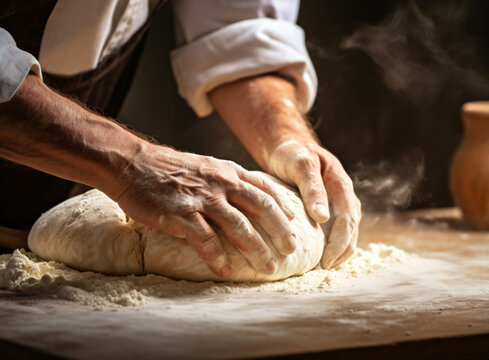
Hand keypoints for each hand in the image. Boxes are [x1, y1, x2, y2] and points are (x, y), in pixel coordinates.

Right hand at [111, 143, 296, 276]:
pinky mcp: (182, 214)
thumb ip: (227, 179)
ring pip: (240, 227)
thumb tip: (246, 196)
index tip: (294, 224)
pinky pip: (206, 240)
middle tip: (291, 251)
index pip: (265, 189)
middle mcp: (222, 184)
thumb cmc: (168, 168)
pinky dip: (217, 257)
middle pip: (261, 209)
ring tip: (267, 267)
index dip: (282, 208)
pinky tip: (225, 270)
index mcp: (229, 172)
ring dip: (257, 249)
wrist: (131, 163)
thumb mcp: (206, 166)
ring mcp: (203, 199)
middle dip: (280, 232)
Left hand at [267, 140, 361, 268]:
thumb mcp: (300, 165)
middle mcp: (346, 194)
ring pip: (350, 231)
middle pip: (353, 229)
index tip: (325, 260)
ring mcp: (341, 201)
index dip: (339, 242)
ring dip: (341, 251)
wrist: (290, 147)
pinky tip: (323, 257)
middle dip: (341, 251)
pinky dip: (336, 245)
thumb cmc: (293, 154)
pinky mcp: (333, 207)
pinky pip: (341, 229)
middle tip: (324, 269)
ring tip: (325, 267)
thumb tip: (323, 217)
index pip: (348, 219)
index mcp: (341, 184)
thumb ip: (312, 188)